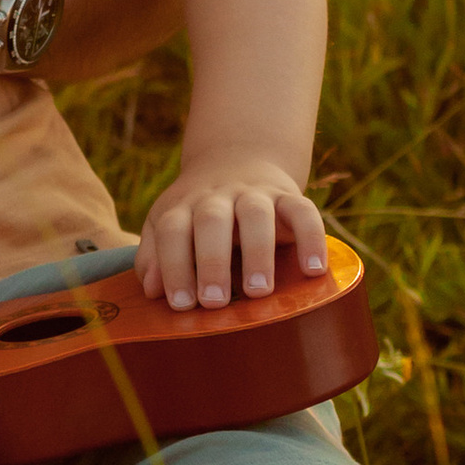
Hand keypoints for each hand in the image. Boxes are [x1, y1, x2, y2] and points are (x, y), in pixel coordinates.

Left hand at [137, 154, 329, 309]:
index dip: (173, 266)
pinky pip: (304, 211)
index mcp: (183, 206)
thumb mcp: (168, 224)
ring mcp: (254, 194)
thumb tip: (151, 290)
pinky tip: (313, 270)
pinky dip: (311, 238)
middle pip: (211, 221)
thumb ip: (154, 256)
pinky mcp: (288, 197)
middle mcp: (217, 197)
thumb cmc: (197, 212)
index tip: (180, 304)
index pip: (171, 230)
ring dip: (257, 252)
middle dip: (211, 261)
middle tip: (214, 302)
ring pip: (256, 215)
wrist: (237, 161)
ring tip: (259, 292)